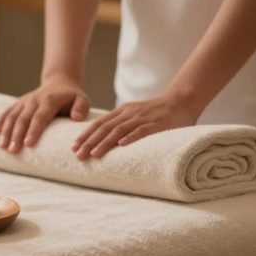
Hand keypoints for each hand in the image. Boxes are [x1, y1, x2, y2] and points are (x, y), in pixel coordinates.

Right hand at [0, 77, 89, 152]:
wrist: (59, 82)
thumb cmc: (72, 96)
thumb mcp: (82, 99)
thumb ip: (81, 108)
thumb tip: (76, 119)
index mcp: (49, 100)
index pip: (40, 117)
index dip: (33, 130)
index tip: (27, 144)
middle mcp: (34, 100)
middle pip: (23, 119)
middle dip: (16, 135)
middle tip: (13, 150)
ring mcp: (24, 101)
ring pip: (12, 116)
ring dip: (6, 131)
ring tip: (3, 146)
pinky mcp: (19, 102)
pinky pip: (7, 111)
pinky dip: (1, 121)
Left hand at [72, 93, 202, 158]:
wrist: (181, 100)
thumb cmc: (157, 112)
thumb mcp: (135, 115)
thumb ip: (122, 124)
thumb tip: (106, 141)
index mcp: (122, 111)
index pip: (99, 123)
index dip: (86, 135)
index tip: (73, 146)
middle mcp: (129, 113)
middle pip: (105, 128)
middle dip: (90, 142)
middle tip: (78, 155)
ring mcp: (143, 118)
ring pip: (119, 130)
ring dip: (105, 142)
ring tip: (94, 154)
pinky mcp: (157, 123)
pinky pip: (142, 130)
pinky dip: (131, 137)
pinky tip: (121, 145)